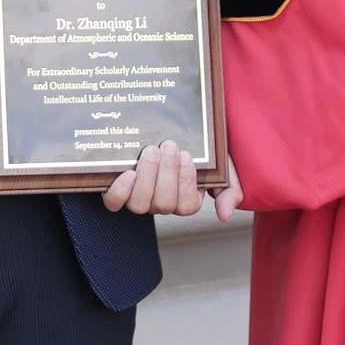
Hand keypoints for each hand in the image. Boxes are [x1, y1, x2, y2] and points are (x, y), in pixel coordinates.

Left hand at [101, 142, 245, 222]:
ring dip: (147, 176)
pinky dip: (120, 190)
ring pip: (140, 204)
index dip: (186, 182)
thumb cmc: (199, 150)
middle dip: (167, 173)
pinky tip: (128, 172)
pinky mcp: (118, 190)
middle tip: (169, 145)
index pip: (187, 206)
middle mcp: (161, 203)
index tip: (188, 155)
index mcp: (185, 200)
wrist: (174, 129)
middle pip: (164, 204)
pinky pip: (114, 202)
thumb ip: (229, 190)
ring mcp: (139, 198)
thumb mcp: (223, 167)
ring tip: (151, 151)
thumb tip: (224, 215)